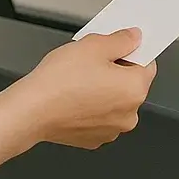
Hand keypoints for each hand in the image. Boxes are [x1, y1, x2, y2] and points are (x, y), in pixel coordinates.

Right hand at [0, 29, 156, 170]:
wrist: (31, 110)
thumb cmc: (60, 80)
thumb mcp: (94, 45)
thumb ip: (121, 39)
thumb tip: (134, 38)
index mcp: (135, 89)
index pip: (147, 63)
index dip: (132, 50)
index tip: (119, 45)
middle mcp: (129, 114)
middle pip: (130, 83)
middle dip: (115, 69)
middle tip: (92, 59)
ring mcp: (111, 130)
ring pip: (114, 100)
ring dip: (103, 89)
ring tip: (79, 78)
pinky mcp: (94, 139)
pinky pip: (99, 116)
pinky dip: (91, 106)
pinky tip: (74, 95)